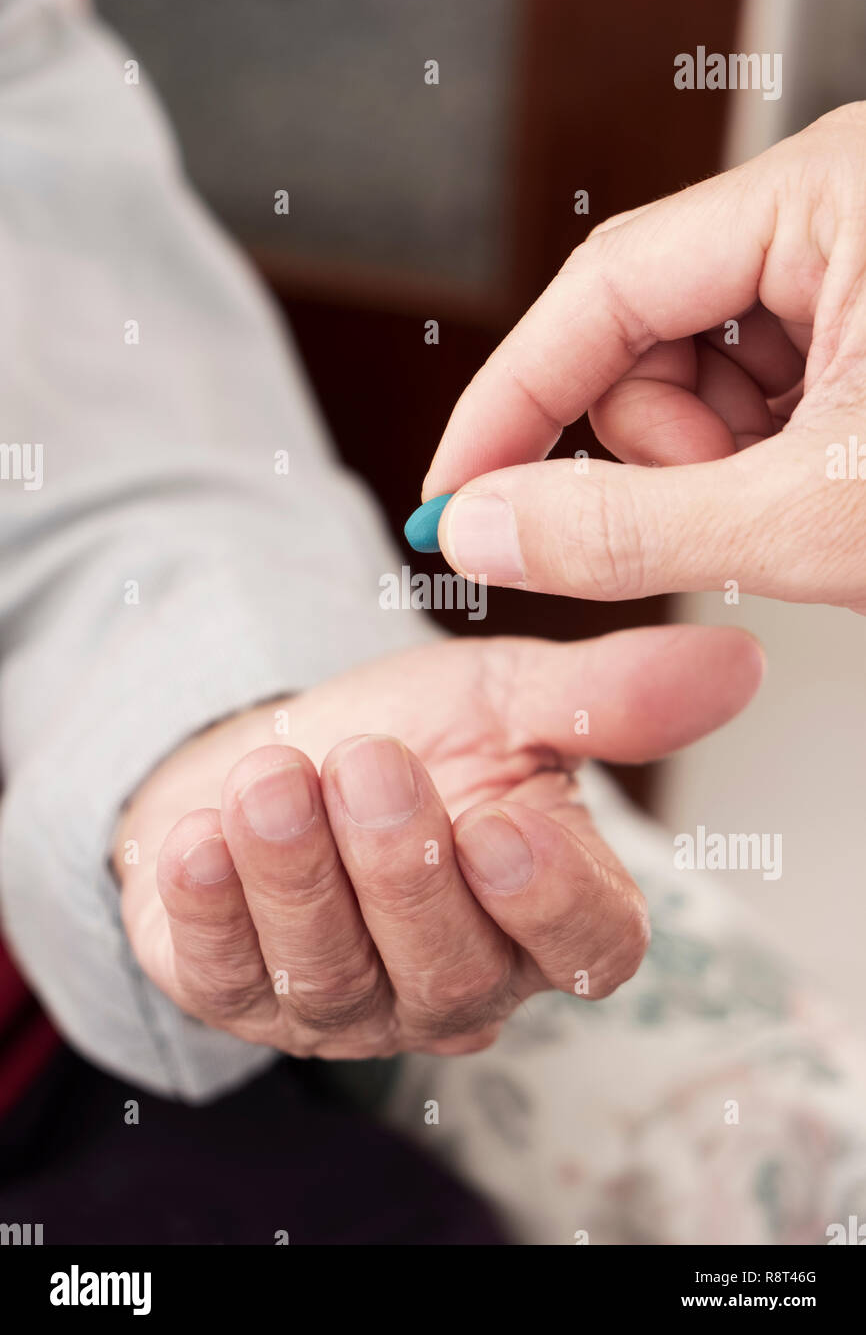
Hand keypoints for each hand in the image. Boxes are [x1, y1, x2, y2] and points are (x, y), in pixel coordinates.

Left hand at [116, 628, 761, 1058]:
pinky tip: (194, 837)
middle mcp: (454, 984)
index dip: (547, 898)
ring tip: (272, 776)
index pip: (585, 947)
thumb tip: (735, 661)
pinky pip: (225, 976)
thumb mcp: (507, 702)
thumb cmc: (415, 737)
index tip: (502, 818)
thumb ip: (605, 697)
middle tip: (371, 762)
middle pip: (449, 966)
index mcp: (543, 919)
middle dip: (403, 865)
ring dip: (297, 873)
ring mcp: (345, 1004)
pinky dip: (207, 907)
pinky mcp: (240, 996)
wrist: (286, 745)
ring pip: (333, 974)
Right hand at [424, 102, 865, 612]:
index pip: (603, 287)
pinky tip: (815, 486)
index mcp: (828, 197)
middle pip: (639, 339)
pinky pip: (744, 394)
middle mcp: (830, 211)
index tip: (455, 492)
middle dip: (661, 452)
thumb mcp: (813, 512)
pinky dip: (756, 463)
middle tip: (728, 511)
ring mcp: (846, 266)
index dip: (511, 403)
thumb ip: (629, 529)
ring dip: (713, 467)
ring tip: (797, 501)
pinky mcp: (857, 324)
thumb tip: (486, 528)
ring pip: (686, 378)